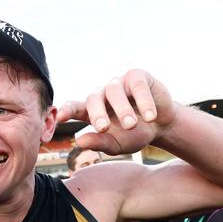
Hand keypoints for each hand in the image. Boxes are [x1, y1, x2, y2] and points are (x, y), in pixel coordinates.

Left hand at [57, 69, 176, 155]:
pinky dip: (143, 101)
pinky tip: (150, 116)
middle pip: (93, 99)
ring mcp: (119, 84)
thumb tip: (79, 142)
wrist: (161, 125)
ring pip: (114, 92)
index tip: (61, 118)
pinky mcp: (137, 77)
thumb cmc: (135, 134)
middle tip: (103, 128)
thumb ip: (100, 144)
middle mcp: (103, 95)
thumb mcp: (117, 145)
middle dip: (97, 114)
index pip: (75, 107)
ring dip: (122, 109)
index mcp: (92, 111)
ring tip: (131, 125)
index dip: (67, 110)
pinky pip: (137, 85)